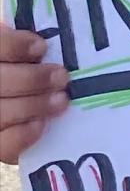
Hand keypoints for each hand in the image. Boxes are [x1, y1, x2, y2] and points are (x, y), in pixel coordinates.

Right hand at [0, 23, 69, 163]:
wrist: (10, 113)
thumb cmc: (23, 71)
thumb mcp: (21, 56)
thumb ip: (23, 47)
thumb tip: (44, 44)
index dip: (15, 45)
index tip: (42, 48)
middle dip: (32, 79)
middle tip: (62, 77)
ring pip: (1, 113)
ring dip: (34, 105)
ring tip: (61, 100)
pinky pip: (2, 145)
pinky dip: (21, 135)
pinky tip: (40, 125)